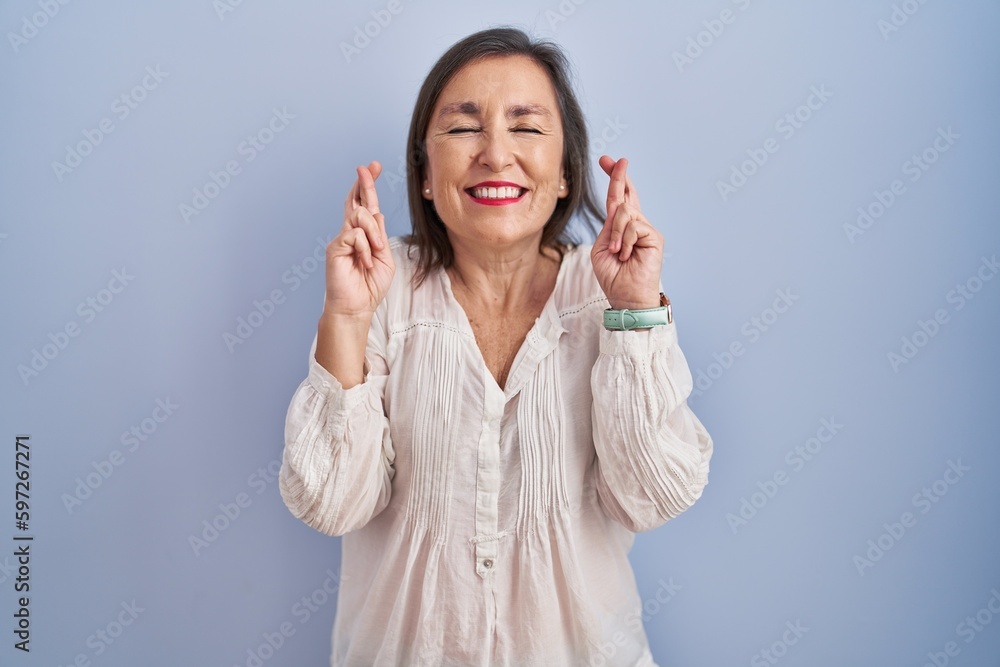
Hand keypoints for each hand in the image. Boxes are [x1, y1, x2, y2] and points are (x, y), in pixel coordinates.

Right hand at [323, 161, 394, 317]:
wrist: (356, 308)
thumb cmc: (369, 287)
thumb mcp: (384, 260)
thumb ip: (381, 236)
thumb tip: (377, 212)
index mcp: (363, 236)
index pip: (365, 207)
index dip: (368, 187)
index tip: (374, 167)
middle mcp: (350, 234)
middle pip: (356, 202)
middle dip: (365, 183)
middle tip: (369, 166)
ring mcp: (341, 239)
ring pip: (360, 216)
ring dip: (374, 233)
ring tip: (376, 253)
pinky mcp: (335, 247)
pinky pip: (354, 234)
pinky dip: (365, 247)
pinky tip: (365, 261)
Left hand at [591, 156, 663, 309]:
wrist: (626, 297)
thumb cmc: (613, 277)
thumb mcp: (601, 248)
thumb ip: (608, 227)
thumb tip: (619, 208)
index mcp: (620, 228)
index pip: (617, 199)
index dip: (614, 179)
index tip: (607, 161)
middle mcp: (635, 225)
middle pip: (626, 194)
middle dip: (618, 176)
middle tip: (613, 160)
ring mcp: (646, 230)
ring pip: (624, 212)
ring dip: (615, 233)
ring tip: (616, 252)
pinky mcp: (654, 237)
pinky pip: (634, 225)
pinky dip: (624, 240)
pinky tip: (625, 254)